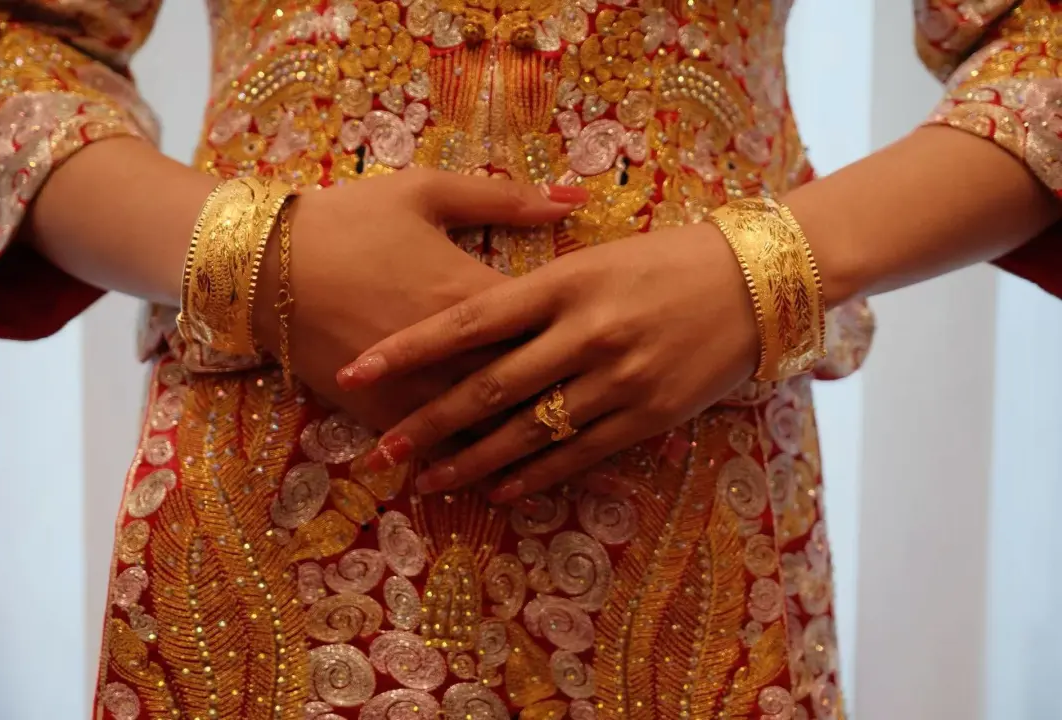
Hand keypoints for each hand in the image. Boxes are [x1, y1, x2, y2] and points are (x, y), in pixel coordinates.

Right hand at [252, 169, 586, 430]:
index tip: (619, 340)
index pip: (550, 327)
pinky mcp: (382, 412)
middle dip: (571, 398)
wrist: (259, 264)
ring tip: (570, 457)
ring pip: (488, 429)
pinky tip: (495, 480)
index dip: (587, 338)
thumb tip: (577, 198)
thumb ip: (507, 198)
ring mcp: (417, 389)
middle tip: (613, 406)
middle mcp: (455, 352)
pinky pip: (436, 447)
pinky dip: (468, 463)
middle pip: (529, 386)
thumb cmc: (348, 219)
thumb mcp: (427, 192)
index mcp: (473, 294)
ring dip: (530, 444)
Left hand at [337, 222, 759, 499]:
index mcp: (566, 281)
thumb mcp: (598, 250)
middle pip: (488, 388)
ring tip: (428, 481)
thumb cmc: (669, 257)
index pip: (469, 321)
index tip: (359, 370)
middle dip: (427, 423)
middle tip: (379, 452)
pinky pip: (579, 454)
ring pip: (529, 432)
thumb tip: (473, 314)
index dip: (410, 348)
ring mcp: (618, 379)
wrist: (757, 282)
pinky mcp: (647, 416)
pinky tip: (498, 490)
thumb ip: (539, 283)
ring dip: (472, 461)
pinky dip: (534, 476)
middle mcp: (585, 332)